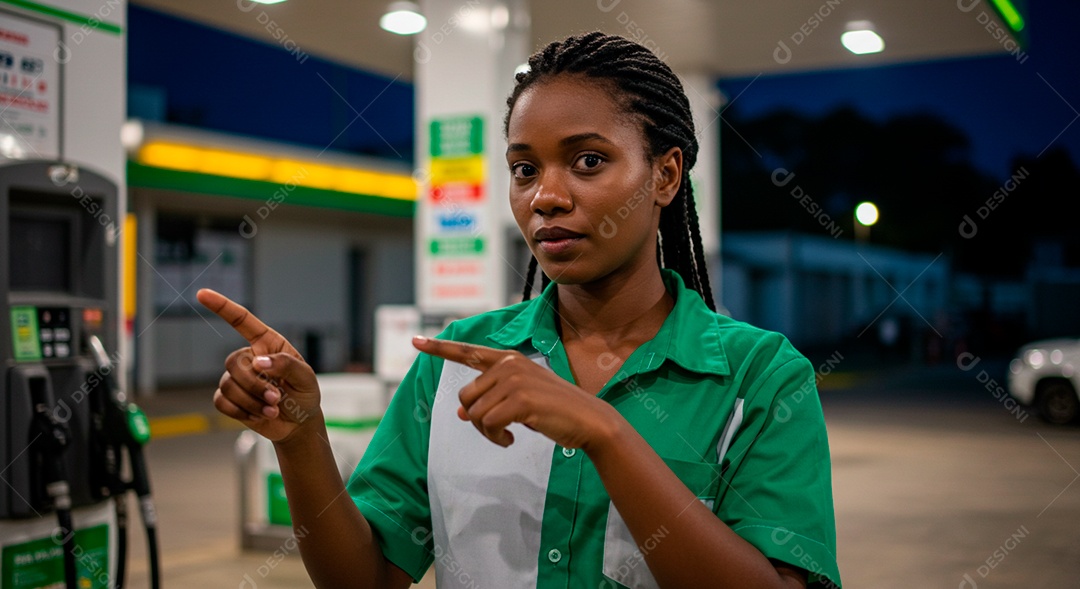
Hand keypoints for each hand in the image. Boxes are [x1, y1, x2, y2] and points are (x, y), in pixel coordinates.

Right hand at [197, 289, 320, 442]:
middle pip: (233, 362)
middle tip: (276, 398)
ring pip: (227, 385)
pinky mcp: (231, 399)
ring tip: (272, 409)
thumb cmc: (304, 394)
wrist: (298, 423)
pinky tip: (259, 415)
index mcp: (268, 344)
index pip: (242, 321)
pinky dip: (241, 412)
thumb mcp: (306, 378)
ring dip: (252, 401)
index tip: (202, 293)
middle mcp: (250, 358)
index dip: (222, 306)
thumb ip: (287, 365)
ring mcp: (238, 378)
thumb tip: (259, 362)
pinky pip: (221, 402)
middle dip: (254, 384)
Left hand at [412, 336, 620, 449]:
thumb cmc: (554, 411)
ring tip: (508, 434)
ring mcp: (514, 380)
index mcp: (509, 359)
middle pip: (466, 397)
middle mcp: (509, 364)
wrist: (589, 421)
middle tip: (500, 430)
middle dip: (478, 420)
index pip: (468, 352)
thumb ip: (490, 400)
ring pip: (474, 414)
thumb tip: (462, 414)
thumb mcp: (519, 401)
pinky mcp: (520, 400)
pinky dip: (496, 438)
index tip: (415, 341)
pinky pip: (488, 424)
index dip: (439, 348)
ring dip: (487, 432)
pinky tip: (512, 439)